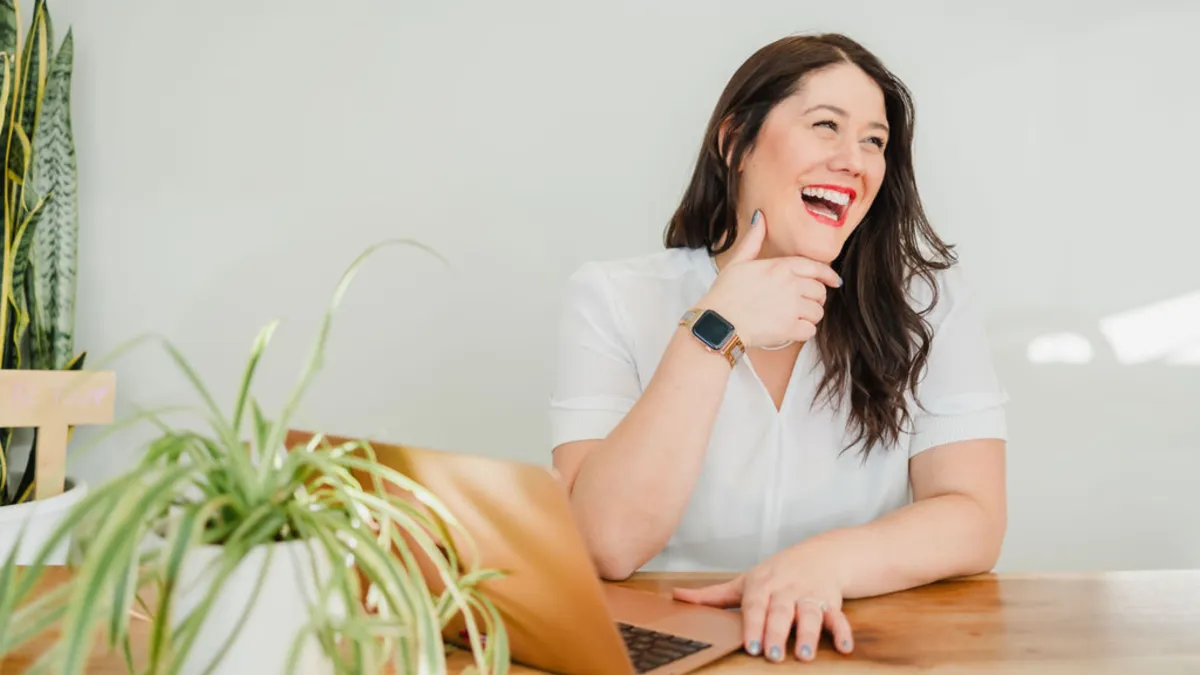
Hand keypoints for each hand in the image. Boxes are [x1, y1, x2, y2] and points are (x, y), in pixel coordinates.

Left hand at [671, 544, 853, 662]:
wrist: (822, 554)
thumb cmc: (777, 572)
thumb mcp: (745, 580)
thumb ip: (713, 595)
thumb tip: (676, 596)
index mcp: (762, 585)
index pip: (755, 605)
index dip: (752, 624)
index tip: (749, 644)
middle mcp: (786, 590)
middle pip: (781, 612)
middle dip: (776, 632)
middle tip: (771, 654)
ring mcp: (810, 595)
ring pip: (810, 614)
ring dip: (809, 635)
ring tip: (804, 655)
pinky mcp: (831, 601)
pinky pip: (839, 617)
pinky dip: (843, 631)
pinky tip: (844, 647)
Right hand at [697, 209, 841, 348]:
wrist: (718, 322)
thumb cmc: (725, 293)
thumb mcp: (738, 261)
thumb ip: (754, 240)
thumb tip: (760, 216)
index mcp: (780, 267)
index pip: (815, 268)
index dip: (828, 275)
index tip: (835, 281)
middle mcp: (790, 285)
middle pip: (819, 292)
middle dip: (815, 298)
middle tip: (805, 303)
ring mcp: (791, 308)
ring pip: (817, 312)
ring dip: (809, 316)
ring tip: (796, 318)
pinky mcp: (789, 329)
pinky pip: (810, 331)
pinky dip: (803, 332)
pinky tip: (791, 330)